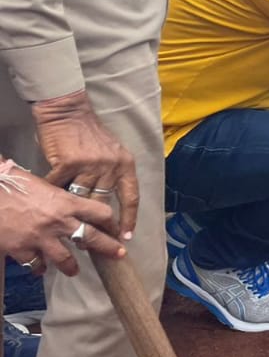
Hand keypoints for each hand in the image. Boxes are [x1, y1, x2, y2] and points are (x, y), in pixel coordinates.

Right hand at [0, 163, 125, 275]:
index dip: (111, 221)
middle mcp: (59, 221)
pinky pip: (36, 264)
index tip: (116, 228)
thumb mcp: (45, 185)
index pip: (101, 212)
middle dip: (108, 248)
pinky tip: (40, 269)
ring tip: (74, 270)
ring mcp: (41, 237)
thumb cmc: (15, 183)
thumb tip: (72, 206)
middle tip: (118, 254)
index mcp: (67, 202)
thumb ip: (61, 199)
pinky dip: (38, 268)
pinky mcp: (21, 249)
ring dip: (71, 266)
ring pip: (65, 258)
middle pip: (91, 237)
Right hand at [32, 90, 139, 239]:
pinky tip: (48, 204)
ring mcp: (90, 164)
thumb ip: (110, 176)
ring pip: (80, 198)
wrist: (68, 113)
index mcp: (125, 164)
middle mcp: (111, 165)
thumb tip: (105, 205)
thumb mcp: (109, 154)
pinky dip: (53, 195)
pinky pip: (60, 186)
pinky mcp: (69, 163)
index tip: (124, 238)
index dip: (129, 219)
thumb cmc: (88, 135)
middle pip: (103, 203)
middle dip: (96, 225)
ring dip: (72, 214)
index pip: (131, 197)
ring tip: (65, 228)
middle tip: (88, 243)